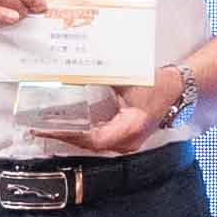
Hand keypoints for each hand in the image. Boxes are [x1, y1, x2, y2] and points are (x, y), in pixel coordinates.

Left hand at [57, 73, 195, 155]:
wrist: (176, 88)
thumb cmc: (156, 84)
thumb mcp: (127, 80)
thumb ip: (101, 77)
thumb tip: (73, 71)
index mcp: (130, 128)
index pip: (93, 139)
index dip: (70, 135)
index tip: (48, 129)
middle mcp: (128, 141)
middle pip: (90, 145)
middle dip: (65, 137)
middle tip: (40, 129)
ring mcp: (128, 142)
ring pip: (94, 145)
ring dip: (73, 137)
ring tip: (50, 128)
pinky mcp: (126, 138)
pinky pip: (101, 141)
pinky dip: (84, 135)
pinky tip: (71, 127)